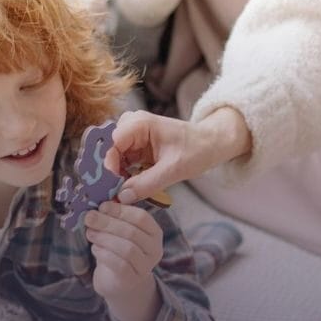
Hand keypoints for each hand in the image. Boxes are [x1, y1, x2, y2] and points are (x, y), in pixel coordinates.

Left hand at [86, 201, 162, 320]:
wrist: (118, 282)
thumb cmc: (118, 250)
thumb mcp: (120, 230)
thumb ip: (116, 216)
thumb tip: (102, 201)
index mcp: (154, 232)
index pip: (142, 217)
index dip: (120, 210)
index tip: (102, 206)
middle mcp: (154, 249)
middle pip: (132, 232)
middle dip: (108, 223)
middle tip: (89, 217)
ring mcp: (145, 266)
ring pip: (127, 248)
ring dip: (105, 238)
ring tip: (90, 233)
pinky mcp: (132, 280)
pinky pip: (119, 264)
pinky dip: (104, 253)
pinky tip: (95, 248)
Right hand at [107, 107, 249, 203]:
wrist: (211, 144)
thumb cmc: (197, 150)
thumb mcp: (174, 170)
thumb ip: (147, 184)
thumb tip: (122, 197)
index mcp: (141, 124)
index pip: (113, 142)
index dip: (109, 164)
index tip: (112, 186)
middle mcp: (133, 126)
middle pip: (109, 149)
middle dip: (109, 171)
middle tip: (111, 193)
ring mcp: (134, 137)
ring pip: (113, 157)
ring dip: (115, 175)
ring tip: (120, 193)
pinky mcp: (137, 148)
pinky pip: (122, 162)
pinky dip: (123, 175)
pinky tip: (127, 189)